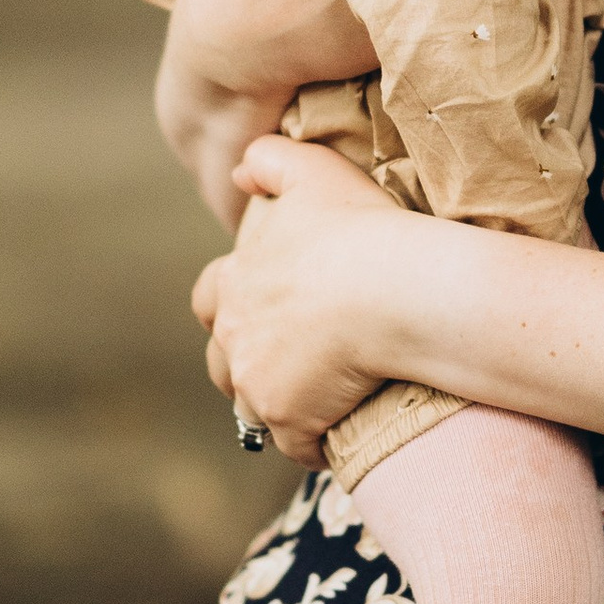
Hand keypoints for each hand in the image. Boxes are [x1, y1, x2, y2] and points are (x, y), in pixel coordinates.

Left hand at [192, 135, 408, 470]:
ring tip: (317, 402)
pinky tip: (343, 429)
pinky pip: (297, 445)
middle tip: (292, 364)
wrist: (394, 291)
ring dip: (278, 406)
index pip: (209, 298)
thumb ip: (270, 159)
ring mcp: (257, 383)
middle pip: (222, 363)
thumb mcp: (314, 172)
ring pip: (254, 408)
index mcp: (236, 281)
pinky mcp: (288, 420)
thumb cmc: (361, 230)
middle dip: (247, 365)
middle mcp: (234, 336)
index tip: (259, 309)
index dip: (229, 305)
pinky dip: (315, 440)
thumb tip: (239, 169)